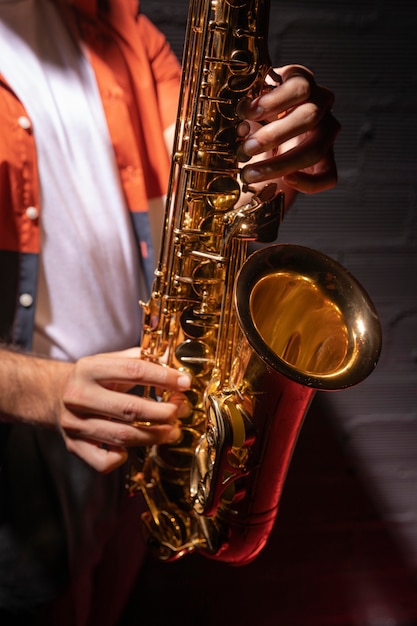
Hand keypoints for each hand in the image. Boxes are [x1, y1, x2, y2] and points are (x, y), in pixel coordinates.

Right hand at [57, 348, 190, 472]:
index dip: (164, 378)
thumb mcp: (111, 361)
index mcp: (88, 368)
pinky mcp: (73, 446)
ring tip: (172, 430)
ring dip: (154, 436)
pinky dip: (122, 458)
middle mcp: (78, 396)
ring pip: (122, 437)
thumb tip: (173, 360)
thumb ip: (141, 358)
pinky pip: (103, 461)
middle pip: (130, 409)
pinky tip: (132, 447)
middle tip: (180, 411)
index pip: (134, 371)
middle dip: (163, 413)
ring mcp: (74, 424)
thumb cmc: (92, 378)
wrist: (53, 395)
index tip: (185, 383)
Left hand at [237, 64, 340, 196]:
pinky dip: (308, 182)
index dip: (274, 100)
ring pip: (316, 149)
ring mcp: (325, 134)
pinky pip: (328, 176)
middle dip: (275, 134)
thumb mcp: (245, 107)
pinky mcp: (327, 161)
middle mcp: (319, 105)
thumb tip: (222, 114)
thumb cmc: (249, 118)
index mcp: (299, 83)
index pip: (300, 86)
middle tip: (245, 148)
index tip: (245, 111)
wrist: (258, 142)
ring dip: (281, 164)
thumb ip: (242, 107)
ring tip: (250, 174)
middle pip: (310, 116)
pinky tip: (286, 181)